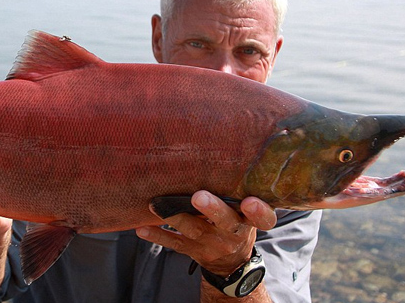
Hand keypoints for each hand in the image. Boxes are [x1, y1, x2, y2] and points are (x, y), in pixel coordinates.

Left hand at [136, 190, 276, 275]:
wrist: (231, 261)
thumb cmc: (236, 219)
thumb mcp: (245, 208)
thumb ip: (237, 186)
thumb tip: (220, 143)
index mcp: (249, 219)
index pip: (262, 218)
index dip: (258, 211)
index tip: (250, 202)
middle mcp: (232, 233)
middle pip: (225, 221)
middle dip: (212, 209)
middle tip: (197, 197)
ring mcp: (212, 244)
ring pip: (194, 230)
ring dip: (175, 217)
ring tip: (156, 204)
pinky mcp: (194, 251)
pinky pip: (174, 244)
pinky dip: (157, 236)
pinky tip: (142, 229)